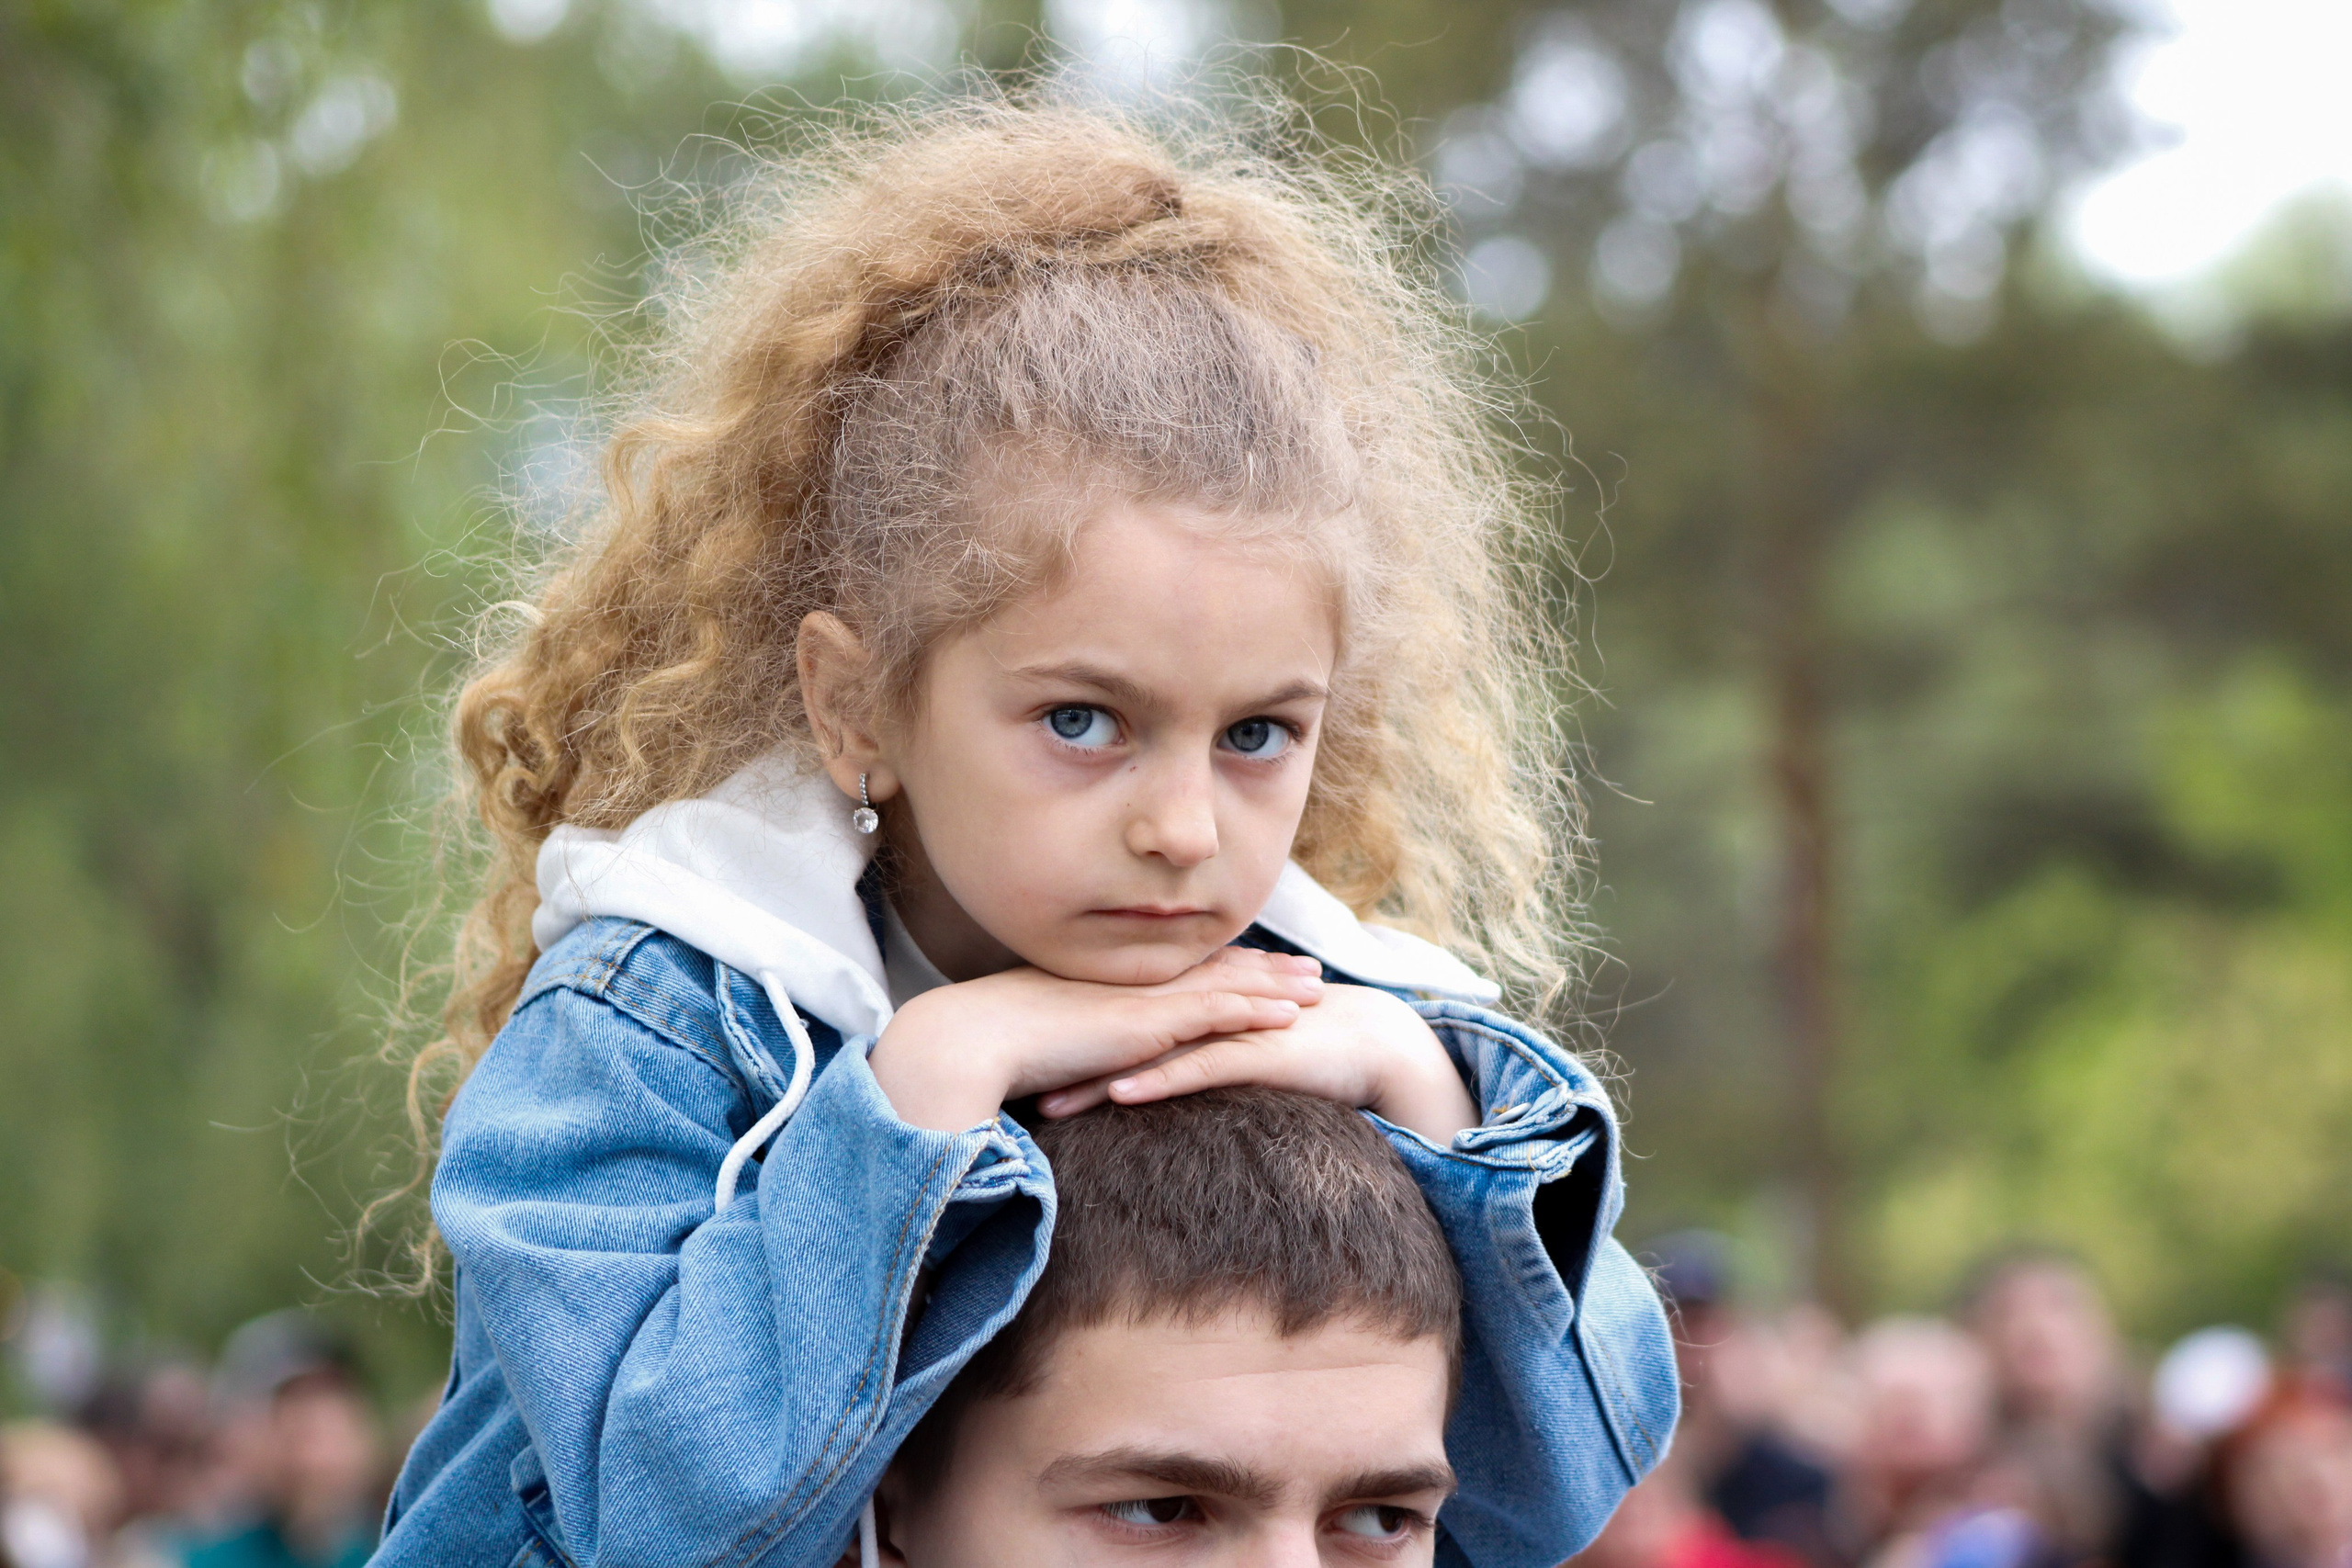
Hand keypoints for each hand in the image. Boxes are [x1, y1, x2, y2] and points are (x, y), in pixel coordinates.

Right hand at [867, 946, 1325, 1131]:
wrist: (977, 1038)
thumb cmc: (998, 1048)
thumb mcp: (1048, 1044)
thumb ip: (1074, 1050)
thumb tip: (1074, 1065)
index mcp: (1116, 986)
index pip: (1182, 972)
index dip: (1226, 968)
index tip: (1261, 965)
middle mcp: (1137, 984)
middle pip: (1216, 970)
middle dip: (1267, 969)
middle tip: (1311, 968)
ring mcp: (1146, 1000)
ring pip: (1228, 986)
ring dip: (1278, 988)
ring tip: (1320, 989)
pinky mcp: (1149, 1023)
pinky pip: (1217, 1012)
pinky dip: (1257, 1011)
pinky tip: (1291, 1017)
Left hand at [1037, 982, 1477, 1145]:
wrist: (1373, 1040)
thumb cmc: (1305, 1052)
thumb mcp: (1238, 1060)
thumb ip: (1198, 1066)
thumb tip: (1158, 1092)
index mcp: (1192, 1018)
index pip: (1118, 1034)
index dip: (1070, 1052)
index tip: (1023, 1074)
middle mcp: (1201, 1018)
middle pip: (1120, 1041)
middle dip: (1068, 1066)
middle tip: (1015, 1090)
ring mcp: (1226, 1031)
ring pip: (1149, 1055)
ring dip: (1096, 1080)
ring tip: (1050, 1106)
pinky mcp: (1254, 1051)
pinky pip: (1198, 1068)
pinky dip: (1159, 1081)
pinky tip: (1122, 1095)